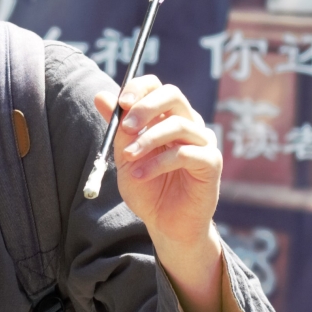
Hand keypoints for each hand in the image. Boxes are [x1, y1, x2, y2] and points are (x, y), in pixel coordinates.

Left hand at [94, 75, 229, 311]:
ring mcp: (203, 141)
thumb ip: (117, 128)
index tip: (120, 102)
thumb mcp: (124, 156)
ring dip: (147, 142)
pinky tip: (140, 175)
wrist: (165, 224)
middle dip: (145, 108)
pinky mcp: (211, 162)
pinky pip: (185, 153)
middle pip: (173, 95)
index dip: (139, 88)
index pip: (157, 87)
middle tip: (125, 128)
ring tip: (127, 161)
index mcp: (168, 117)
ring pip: (177, 125)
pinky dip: (157, 162)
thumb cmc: (147, 188)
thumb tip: (100, 96)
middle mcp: (189, 123)